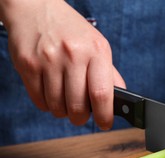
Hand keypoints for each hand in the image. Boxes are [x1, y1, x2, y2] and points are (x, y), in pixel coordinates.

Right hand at [1, 0, 124, 129]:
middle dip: (81, 118)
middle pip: (78, 106)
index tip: (105, 124)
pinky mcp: (28, 65)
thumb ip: (110, 74)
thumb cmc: (71, 31)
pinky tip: (52, 94)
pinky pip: (39, 101)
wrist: (36, 8)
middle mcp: (73, 55)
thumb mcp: (98, 46)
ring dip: (63, 112)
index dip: (104, 116)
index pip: (102, 93)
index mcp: (96, 51)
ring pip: (57, 107)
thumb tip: (121, 100)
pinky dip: (47, 105)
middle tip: (82, 115)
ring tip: (66, 101)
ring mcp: (48, 60)